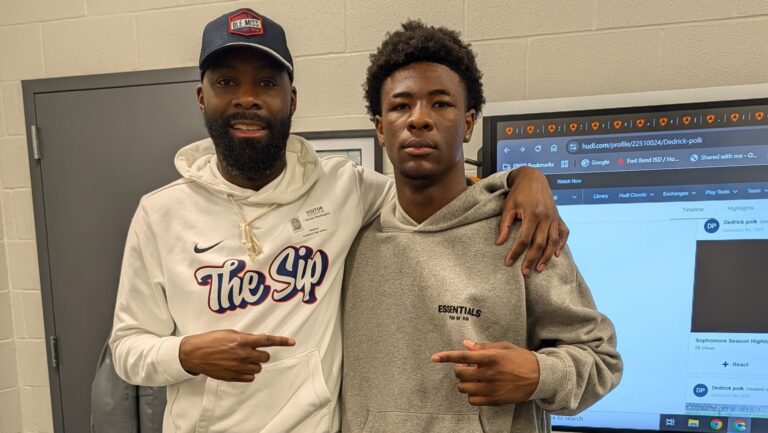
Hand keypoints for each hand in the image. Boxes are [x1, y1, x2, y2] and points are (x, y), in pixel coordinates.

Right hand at [179, 329, 294, 381]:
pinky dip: (248, 374)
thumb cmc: (211, 340)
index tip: (292, 342)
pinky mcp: (232, 377)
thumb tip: (262, 338)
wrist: (194, 353)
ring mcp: (238, 367)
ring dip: (254, 364)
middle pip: (265, 357)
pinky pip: (250, 378)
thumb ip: (246, 337)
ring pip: (258, 368)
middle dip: (261, 354)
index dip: (281, 341)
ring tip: (242, 359)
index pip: (267, 341)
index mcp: (242, 341)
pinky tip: (240, 368)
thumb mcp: (230, 333)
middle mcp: (242, 354)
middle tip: (251, 352)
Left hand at [432, 340, 538, 405]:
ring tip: (472, 378)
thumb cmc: (520, 358)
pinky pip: (473, 400)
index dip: (447, 357)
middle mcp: (489, 374)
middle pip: (460, 374)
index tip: (435, 357)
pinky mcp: (495, 400)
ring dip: (464, 383)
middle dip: (458, 370)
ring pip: (464, 388)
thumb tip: (466, 345)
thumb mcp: (503, 347)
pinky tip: (477, 388)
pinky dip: (471, 394)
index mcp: (491, 358)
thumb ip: (483, 347)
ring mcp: (492, 388)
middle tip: (465, 368)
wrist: (539, 377)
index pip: (463, 357)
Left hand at [500, 167, 569, 274]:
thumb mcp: (508, 206)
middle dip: (532, 260)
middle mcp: (545, 217)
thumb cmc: (518, 192)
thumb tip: (499, 243)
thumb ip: (504, 225)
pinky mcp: (558, 216)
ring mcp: (554, 217)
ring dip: (546, 257)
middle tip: (525, 272)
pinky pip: (563, 232)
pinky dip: (561, 244)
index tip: (509, 263)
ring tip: (540, 269)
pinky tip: (556, 254)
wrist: (533, 177)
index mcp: (532, 214)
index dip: (516, 252)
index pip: (524, 239)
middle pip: (540, 244)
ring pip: (553, 241)